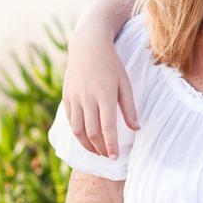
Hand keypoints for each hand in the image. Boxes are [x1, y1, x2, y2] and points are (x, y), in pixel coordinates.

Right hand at [63, 18, 138, 159]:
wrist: (88, 45)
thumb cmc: (111, 64)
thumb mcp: (125, 83)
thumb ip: (129, 107)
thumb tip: (136, 128)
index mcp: (104, 95)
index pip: (107, 128)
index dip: (111, 145)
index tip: (115, 157)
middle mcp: (87, 98)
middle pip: (91, 132)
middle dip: (100, 149)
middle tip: (108, 156)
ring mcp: (74, 97)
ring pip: (77, 130)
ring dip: (87, 145)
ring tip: (97, 151)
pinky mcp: (66, 96)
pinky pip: (71, 120)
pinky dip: (78, 133)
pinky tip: (87, 137)